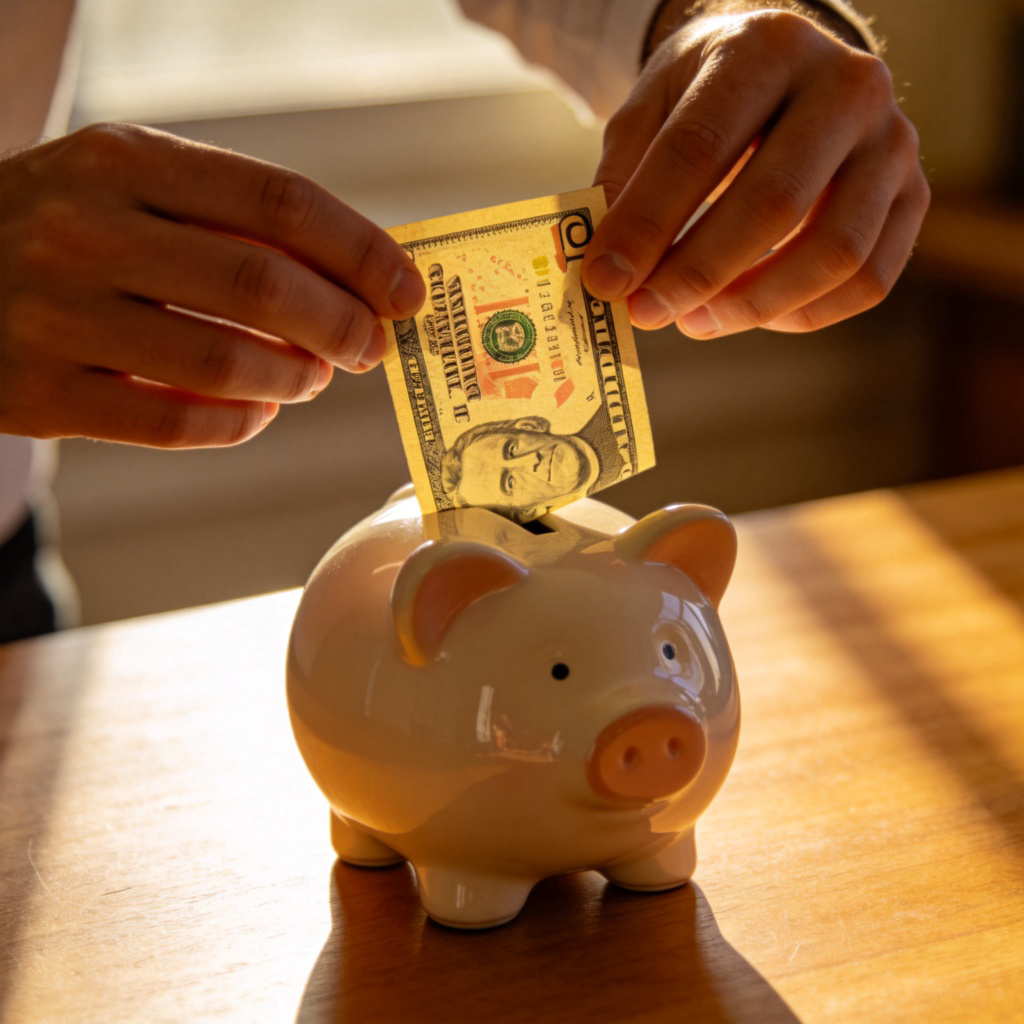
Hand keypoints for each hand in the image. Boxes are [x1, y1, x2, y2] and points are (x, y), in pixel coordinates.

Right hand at [0, 123, 425, 446]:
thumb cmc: (65, 229)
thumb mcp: (131, 186)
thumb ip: (233, 219)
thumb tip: (357, 280)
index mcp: (123, 160)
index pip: (279, 201)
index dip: (361, 252)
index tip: (408, 292)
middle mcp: (85, 229)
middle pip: (263, 285)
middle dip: (343, 326)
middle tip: (373, 348)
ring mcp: (57, 315)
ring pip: (226, 362)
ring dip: (296, 378)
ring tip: (314, 377)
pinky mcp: (44, 393)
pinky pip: (176, 423)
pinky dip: (239, 423)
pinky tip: (259, 411)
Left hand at [582, 9, 929, 337]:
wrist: (790, 71)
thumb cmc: (710, 97)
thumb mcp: (653, 109)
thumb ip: (625, 179)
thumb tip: (609, 272)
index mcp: (767, 48)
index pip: (699, 146)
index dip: (647, 223)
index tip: (605, 281)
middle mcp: (846, 86)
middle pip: (773, 202)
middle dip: (698, 273)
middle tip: (646, 313)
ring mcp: (892, 142)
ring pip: (834, 252)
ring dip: (753, 306)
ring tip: (692, 321)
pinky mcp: (913, 195)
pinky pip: (867, 279)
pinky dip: (802, 314)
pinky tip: (749, 313)